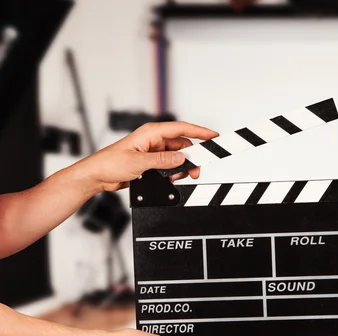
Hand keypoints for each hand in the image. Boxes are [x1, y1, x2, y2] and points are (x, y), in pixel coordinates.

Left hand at [78, 121, 218, 192]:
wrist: (97, 176)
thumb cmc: (109, 163)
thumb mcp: (139, 162)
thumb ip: (163, 160)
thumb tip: (181, 158)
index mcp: (151, 132)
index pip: (181, 128)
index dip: (200, 131)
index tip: (213, 135)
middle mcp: (154, 140)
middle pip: (182, 145)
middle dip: (192, 156)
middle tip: (198, 168)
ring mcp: (153, 151)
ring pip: (177, 156)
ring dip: (182, 166)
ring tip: (183, 176)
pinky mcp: (151, 162)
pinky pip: (170, 165)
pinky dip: (174, 172)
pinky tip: (171, 178)